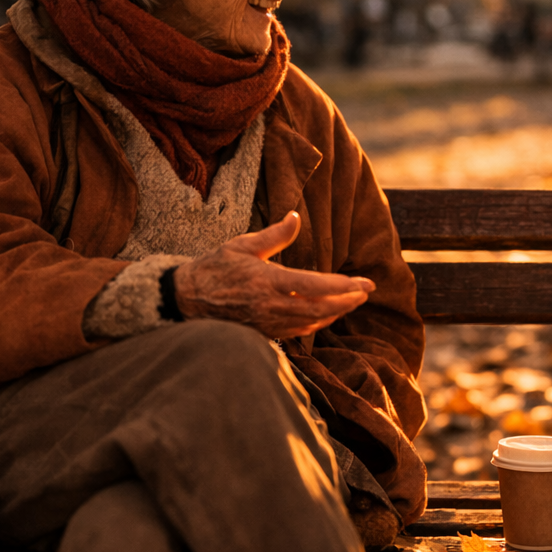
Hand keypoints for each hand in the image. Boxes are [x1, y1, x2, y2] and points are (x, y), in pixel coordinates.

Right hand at [173, 212, 374, 338]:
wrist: (185, 300)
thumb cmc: (214, 269)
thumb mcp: (242, 245)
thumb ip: (274, 235)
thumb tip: (295, 217)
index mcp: (268, 282)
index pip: (316, 286)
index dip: (344, 286)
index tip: (365, 283)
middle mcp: (271, 306)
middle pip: (320, 308)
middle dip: (347, 301)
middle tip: (366, 292)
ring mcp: (268, 323)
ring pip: (312, 322)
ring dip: (336, 313)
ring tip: (353, 301)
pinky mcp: (264, 333)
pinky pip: (298, 332)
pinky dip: (317, 323)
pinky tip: (326, 315)